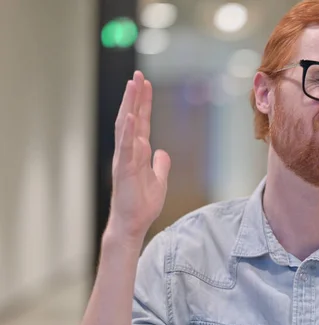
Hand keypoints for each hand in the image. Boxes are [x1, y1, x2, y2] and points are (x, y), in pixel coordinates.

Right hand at [108, 71, 170, 240]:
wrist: (133, 223)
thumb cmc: (142, 204)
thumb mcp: (159, 180)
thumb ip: (160, 164)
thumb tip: (162, 151)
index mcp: (137, 152)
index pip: (142, 122)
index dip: (144, 102)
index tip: (145, 83)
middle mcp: (129, 151)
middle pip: (132, 118)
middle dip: (135, 96)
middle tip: (138, 75)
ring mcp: (124, 159)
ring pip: (125, 127)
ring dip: (129, 106)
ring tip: (132, 86)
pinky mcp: (123, 170)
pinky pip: (125, 147)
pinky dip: (128, 132)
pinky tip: (131, 116)